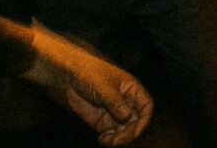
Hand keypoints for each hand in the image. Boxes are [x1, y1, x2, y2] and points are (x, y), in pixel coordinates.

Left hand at [33, 29, 152, 145]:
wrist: (71, 77)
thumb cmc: (90, 75)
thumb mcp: (103, 87)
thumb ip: (115, 102)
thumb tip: (127, 117)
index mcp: (132, 90)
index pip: (146, 106)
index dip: (144, 120)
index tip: (136, 132)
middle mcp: (127, 103)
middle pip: (136, 122)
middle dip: (129, 133)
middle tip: (118, 140)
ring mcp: (115, 114)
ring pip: (124, 131)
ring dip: (119, 139)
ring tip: (108, 141)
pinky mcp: (104, 122)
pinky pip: (112, 134)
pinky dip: (109, 140)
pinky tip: (102, 139)